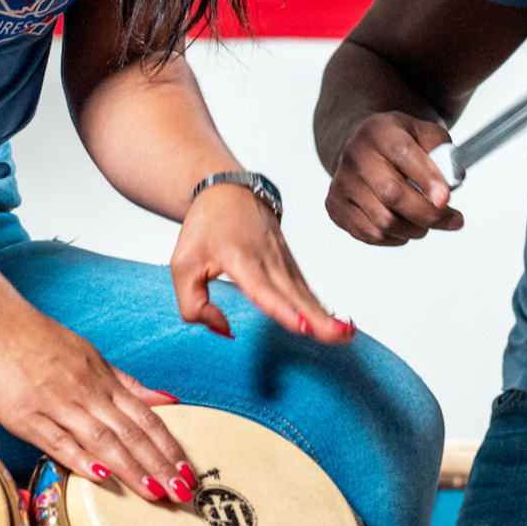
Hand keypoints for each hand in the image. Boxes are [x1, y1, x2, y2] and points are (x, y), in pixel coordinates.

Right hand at [0, 298, 199, 503]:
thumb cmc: (40, 339)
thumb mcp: (91, 356)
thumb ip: (128, 385)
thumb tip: (167, 400)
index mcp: (103, 380)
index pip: (146, 419)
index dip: (169, 447)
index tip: (189, 473)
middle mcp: (87, 393)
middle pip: (131, 433)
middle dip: (159, 465)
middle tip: (183, 493)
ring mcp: (57, 404)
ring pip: (102, 439)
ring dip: (131, 468)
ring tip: (155, 493)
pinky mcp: (26, 416)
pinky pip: (58, 440)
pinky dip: (81, 459)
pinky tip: (101, 478)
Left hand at [173, 187, 355, 341]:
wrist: (227, 190)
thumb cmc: (204, 227)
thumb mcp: (182, 265)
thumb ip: (194, 305)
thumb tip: (224, 330)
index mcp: (240, 258)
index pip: (264, 289)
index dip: (284, 309)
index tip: (303, 325)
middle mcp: (267, 259)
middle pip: (295, 294)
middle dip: (318, 317)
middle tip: (340, 335)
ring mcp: (282, 260)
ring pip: (305, 293)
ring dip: (326, 315)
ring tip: (345, 334)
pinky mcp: (289, 263)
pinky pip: (305, 290)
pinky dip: (321, 307)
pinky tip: (336, 326)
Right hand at [325, 112, 461, 246]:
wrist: (362, 147)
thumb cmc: (400, 144)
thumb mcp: (425, 134)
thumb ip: (444, 153)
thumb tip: (453, 181)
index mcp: (379, 130)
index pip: (403, 153)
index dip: (427, 178)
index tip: (447, 199)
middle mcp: (355, 154)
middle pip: (391, 194)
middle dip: (428, 214)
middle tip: (453, 219)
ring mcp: (341, 182)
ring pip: (384, 222)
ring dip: (415, 228)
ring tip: (426, 219)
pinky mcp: (335, 206)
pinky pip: (372, 235)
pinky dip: (396, 237)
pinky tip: (403, 223)